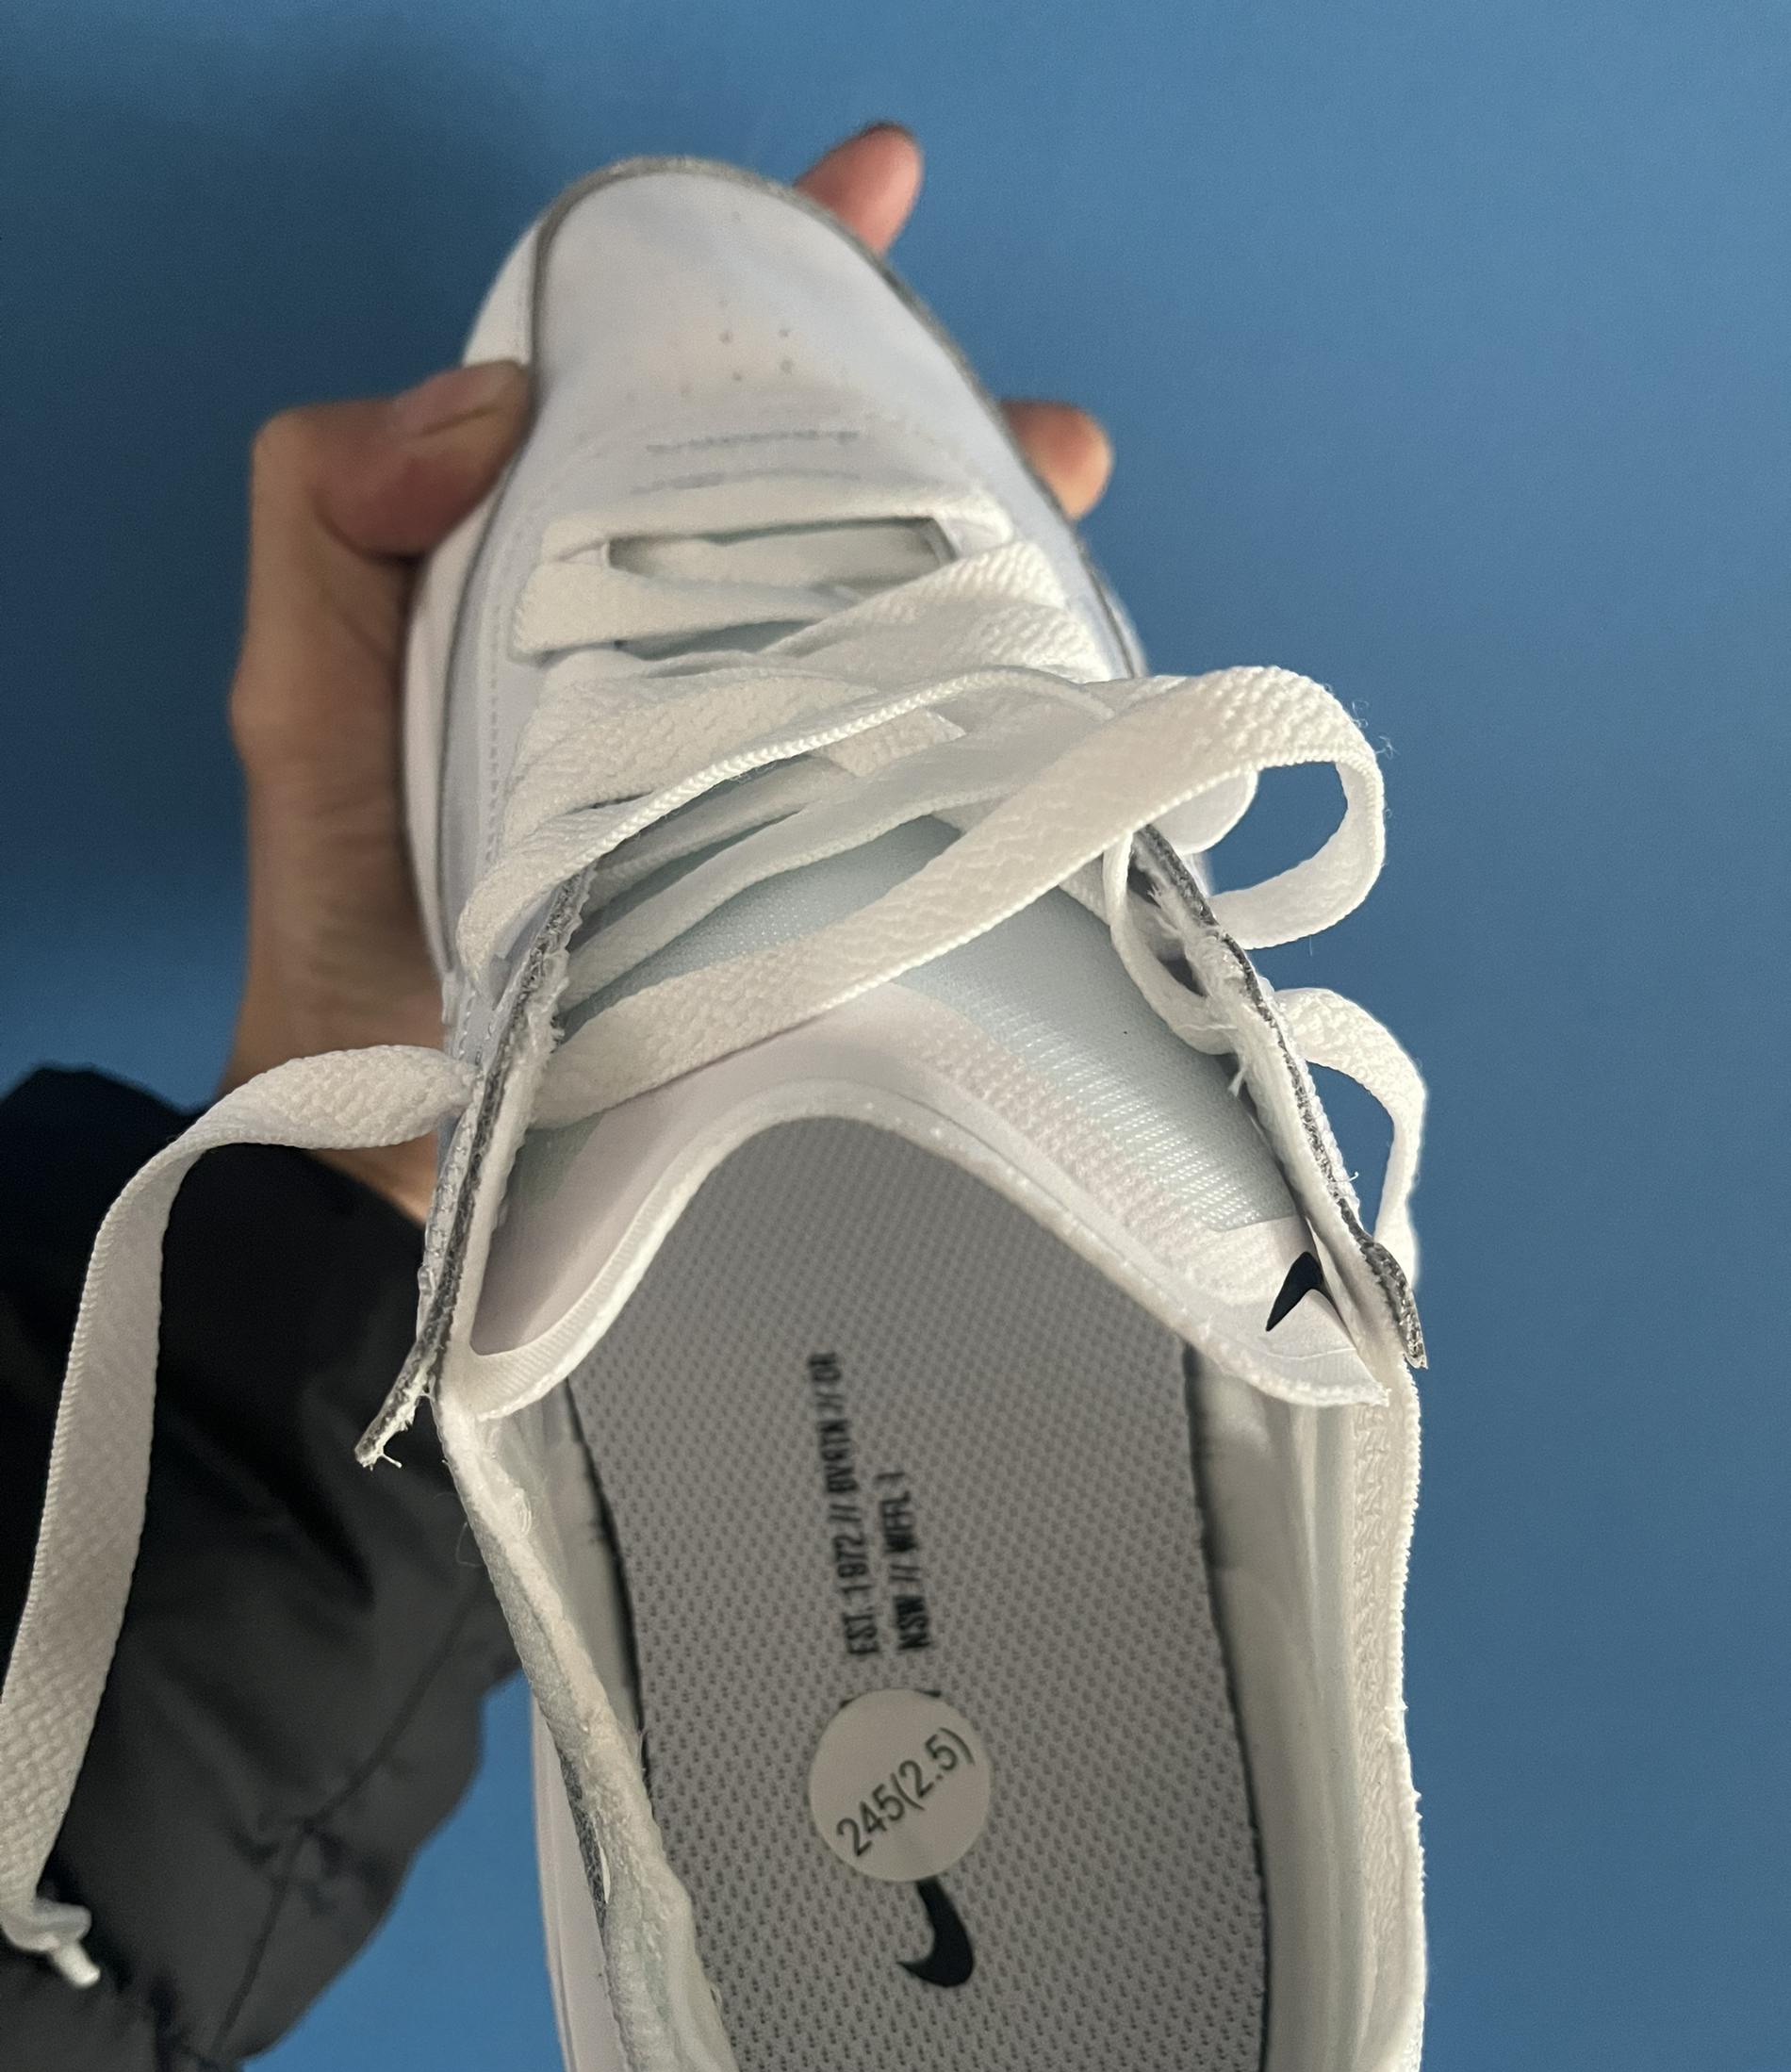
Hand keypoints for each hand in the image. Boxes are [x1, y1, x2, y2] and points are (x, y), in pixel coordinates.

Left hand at [223, 124, 1113, 1220]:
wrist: (402, 1137)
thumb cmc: (340, 918)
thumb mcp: (301, 691)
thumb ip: (331, 512)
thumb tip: (501, 395)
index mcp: (545, 574)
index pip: (668, 390)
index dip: (768, 280)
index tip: (878, 198)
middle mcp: (659, 646)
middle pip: (806, 495)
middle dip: (929, 425)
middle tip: (1038, 422)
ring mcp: (737, 754)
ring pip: (877, 614)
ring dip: (984, 554)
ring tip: (1068, 507)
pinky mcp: (793, 864)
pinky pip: (899, 753)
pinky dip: (978, 707)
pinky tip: (1050, 681)